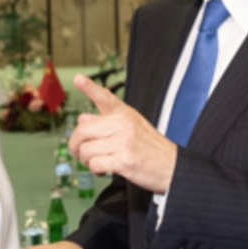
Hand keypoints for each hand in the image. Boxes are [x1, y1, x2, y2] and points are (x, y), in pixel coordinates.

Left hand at [69, 74, 176, 193]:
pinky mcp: (124, 161)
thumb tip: (82, 117)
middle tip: (79, 152)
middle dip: (75, 145)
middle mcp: (123, 125)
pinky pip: (95, 163)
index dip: (89, 87)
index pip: (104, 97)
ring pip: (86, 149)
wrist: (172, 167)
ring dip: (86, 160)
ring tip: (96, 162)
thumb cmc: (152, 148)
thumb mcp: (132, 127)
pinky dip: (95, 170)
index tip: (78, 78)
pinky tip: (104, 170)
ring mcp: (123, 142)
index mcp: (125, 114)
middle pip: (83, 130)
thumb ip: (107, 122)